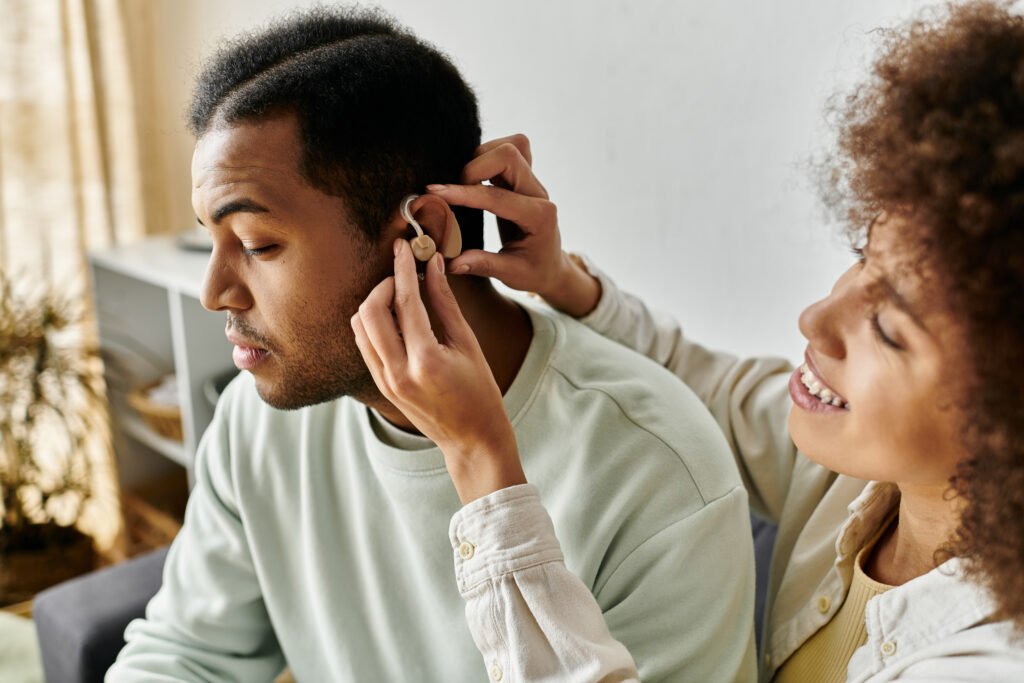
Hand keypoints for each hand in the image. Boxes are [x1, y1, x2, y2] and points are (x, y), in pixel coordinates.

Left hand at [350, 239, 526, 503]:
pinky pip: (364, 344)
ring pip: (359, 326)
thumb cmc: (480, 392)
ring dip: (375, 303)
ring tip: (400, 296)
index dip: (403, 268)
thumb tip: (432, 265)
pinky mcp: (379, 386)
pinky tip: (395, 317)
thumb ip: (445, 303)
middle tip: (404, 276)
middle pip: (369, 311)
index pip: (405, 302)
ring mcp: (384, 381)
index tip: (403, 246)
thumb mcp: (468, 344)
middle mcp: (397, 372)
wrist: (472, 440)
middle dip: (383, 284)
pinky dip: (374, 323)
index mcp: (425, 361)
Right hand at [427, 134, 600, 317]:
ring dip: (481, 158)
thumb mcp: (512, 274)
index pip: (497, 197)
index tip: (435, 193)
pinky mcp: (525, 176)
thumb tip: (452, 263)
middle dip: (474, 167)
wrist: (551, 265)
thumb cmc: (534, 271)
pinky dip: (488, 155)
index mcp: (539, 217)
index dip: (463, 194)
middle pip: (509, 155)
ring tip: (465, 184)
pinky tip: (477, 177)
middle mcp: (539, 194)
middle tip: (456, 191)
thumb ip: (483, 265)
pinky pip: (511, 149)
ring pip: (511, 146)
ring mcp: (533, 182)